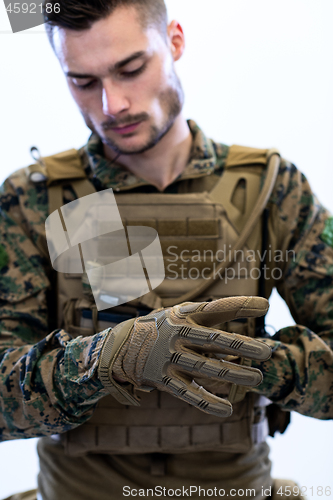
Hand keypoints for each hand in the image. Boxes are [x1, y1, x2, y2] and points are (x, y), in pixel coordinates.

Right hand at [98, 296, 270, 416]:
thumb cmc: (162, 328)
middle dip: (242, 347)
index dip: (240, 305)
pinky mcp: (163, 379)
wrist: (121, 346)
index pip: (215, 308)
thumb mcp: (179, 315)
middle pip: (215, 341)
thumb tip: (246, 309)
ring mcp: (169, 357)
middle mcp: (177, 335)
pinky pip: (189, 393)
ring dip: (234, 375)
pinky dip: (208, 402)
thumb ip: (209, 315)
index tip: (265, 305)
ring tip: (257, 379)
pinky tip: (228, 409)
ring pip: (207, 368)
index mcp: (183, 315)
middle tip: (267, 352)